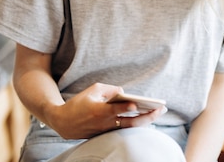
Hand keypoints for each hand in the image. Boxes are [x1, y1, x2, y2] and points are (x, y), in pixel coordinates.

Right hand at [45, 83, 165, 138]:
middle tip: (161, 109)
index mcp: (99, 110)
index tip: (136, 104)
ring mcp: (106, 130)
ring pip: (129, 127)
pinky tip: (146, 118)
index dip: (125, 107)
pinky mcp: (106, 134)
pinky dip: (135, 124)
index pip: (115, 109)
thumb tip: (125, 93)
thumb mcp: (92, 90)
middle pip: (129, 122)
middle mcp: (104, 122)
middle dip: (147, 116)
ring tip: (157, 113)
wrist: (63, 122)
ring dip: (145, 121)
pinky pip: (124, 129)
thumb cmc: (79, 103)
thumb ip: (110, 89)